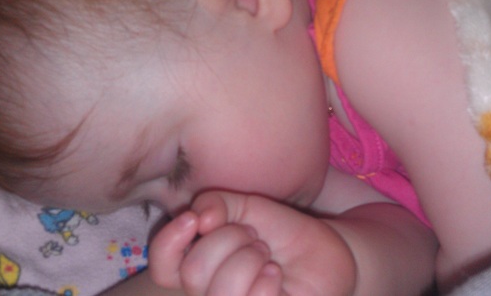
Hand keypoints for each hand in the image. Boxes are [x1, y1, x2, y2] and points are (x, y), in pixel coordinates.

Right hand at [149, 191, 356, 295]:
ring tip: (266, 255)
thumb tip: (199, 220)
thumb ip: (214, 203)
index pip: (163, 268)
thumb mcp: (245, 207)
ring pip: (220, 291)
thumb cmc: (281, 233)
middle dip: (228, 240)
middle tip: (254, 236)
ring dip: (248, 259)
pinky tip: (276, 275)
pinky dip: (266, 280)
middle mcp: (211, 295)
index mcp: (199, 268)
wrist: (326, 250)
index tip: (195, 219)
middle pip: (194, 272)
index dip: (169, 242)